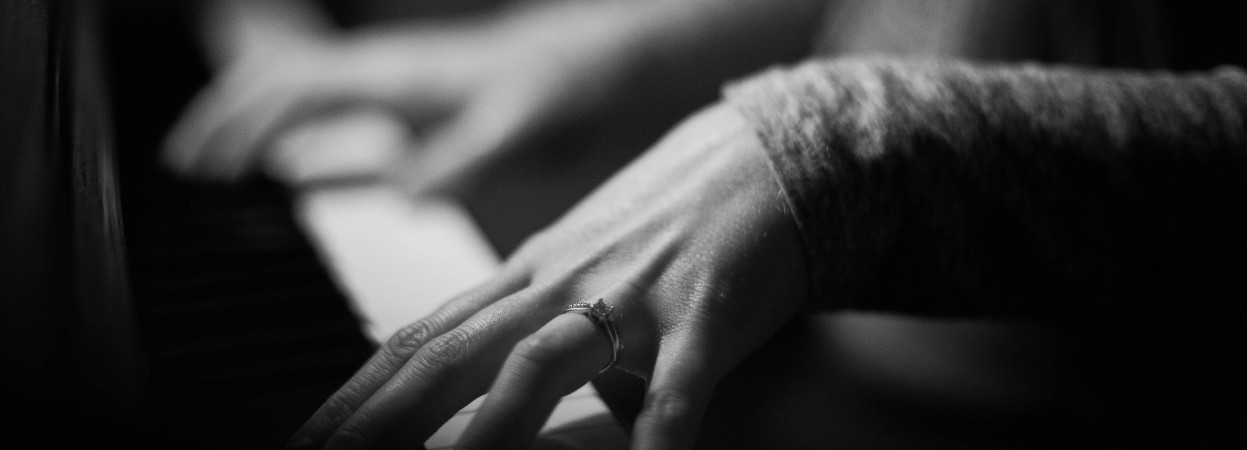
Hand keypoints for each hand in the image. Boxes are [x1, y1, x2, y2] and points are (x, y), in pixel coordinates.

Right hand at [164, 2, 639, 192]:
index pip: (294, 88)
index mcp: (394, 72)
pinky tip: (293, 174)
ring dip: (257, 127)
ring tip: (213, 166)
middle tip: (185, 167)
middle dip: (228, 117)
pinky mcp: (415, 115)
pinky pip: (345, 127)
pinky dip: (309, 148)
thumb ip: (466, 158)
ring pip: (304, 99)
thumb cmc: (559, 84)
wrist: (595, 63)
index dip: (243, 121)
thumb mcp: (521, 123)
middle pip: (282, 84)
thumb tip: (406, 199)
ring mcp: (395, 93)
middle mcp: (383, 76)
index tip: (207, 165)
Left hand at [287, 103, 808, 448]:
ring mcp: (629, 295)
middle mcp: (560, 281)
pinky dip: (656, 435)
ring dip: (485, 431)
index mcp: (526, 276)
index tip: (310, 440)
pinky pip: (675, 385)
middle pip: (451, 353)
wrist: (761, 158)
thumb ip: (532, 336)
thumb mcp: (582, 275)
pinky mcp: (704, 315)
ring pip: (538, 364)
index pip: (420, 337)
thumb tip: (496, 411)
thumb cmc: (665, 228)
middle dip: (382, 420)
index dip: (357, 393)